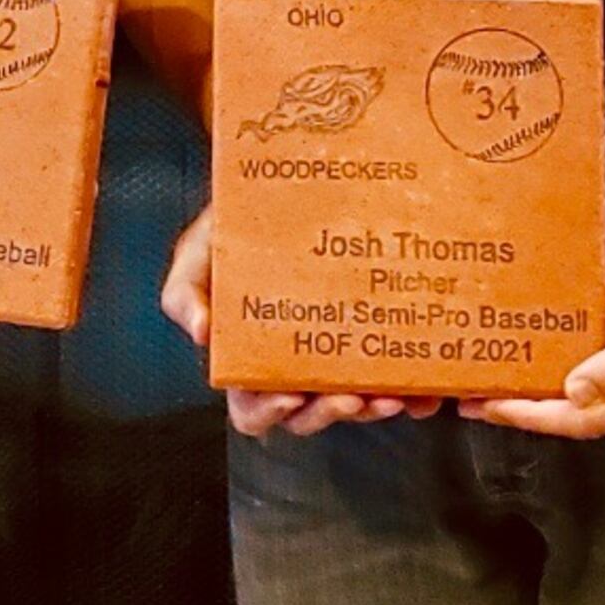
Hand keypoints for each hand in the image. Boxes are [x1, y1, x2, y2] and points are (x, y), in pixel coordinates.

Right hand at [160, 203, 441, 437]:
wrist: (278, 189)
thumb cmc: (232, 225)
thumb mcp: (198, 253)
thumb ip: (185, 291)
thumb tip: (201, 333)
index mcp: (246, 357)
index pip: (251, 408)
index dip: (270, 412)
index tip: (289, 395)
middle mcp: (288, 365)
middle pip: (306, 416)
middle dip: (330, 414)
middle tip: (354, 398)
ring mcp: (329, 355)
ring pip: (351, 404)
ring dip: (372, 408)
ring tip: (393, 395)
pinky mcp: (364, 340)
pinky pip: (386, 379)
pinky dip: (405, 391)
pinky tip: (418, 383)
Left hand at [459, 215, 604, 438]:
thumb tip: (577, 396)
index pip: (583, 421)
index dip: (533, 417)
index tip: (490, 407)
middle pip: (578, 420)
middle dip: (527, 413)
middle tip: (476, 401)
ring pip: (581, 407)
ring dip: (538, 401)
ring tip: (494, 390)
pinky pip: (589, 385)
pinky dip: (556, 383)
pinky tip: (531, 372)